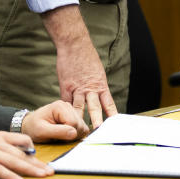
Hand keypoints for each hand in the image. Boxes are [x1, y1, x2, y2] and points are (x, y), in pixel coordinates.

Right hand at [0, 131, 51, 178]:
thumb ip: (4, 146)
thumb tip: (21, 155)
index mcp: (0, 136)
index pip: (23, 140)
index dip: (35, 151)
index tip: (45, 160)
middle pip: (21, 153)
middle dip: (37, 163)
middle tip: (50, 171)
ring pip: (14, 161)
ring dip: (29, 170)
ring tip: (41, 176)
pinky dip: (11, 176)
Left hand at [22, 100, 89, 142]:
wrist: (30, 125)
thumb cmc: (33, 128)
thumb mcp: (41, 131)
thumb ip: (58, 132)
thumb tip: (74, 133)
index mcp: (60, 106)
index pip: (73, 123)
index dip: (67, 134)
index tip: (55, 136)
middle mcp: (68, 106)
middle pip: (79, 125)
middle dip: (71, 135)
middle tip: (57, 136)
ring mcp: (71, 111)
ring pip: (82, 127)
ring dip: (73, 135)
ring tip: (60, 135)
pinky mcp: (73, 117)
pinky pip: (82, 128)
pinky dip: (75, 134)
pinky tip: (64, 134)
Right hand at [42, 5, 117, 128]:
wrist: (74, 45)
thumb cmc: (87, 57)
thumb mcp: (97, 72)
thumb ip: (97, 86)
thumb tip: (100, 98)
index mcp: (101, 84)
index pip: (108, 104)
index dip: (112, 115)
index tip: (115, 126)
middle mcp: (90, 88)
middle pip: (94, 108)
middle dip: (97, 122)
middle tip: (98, 133)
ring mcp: (77, 88)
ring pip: (78, 108)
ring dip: (79, 120)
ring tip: (79, 132)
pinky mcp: (65, 86)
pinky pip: (66, 102)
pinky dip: (66, 111)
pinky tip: (64, 120)